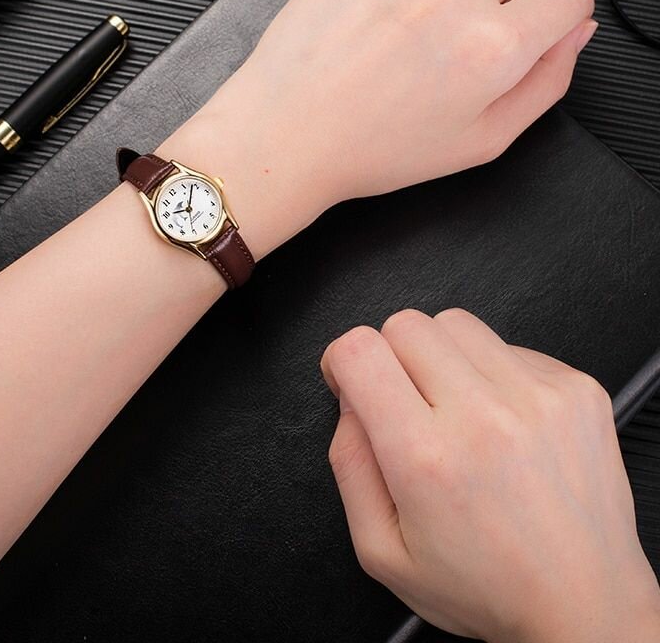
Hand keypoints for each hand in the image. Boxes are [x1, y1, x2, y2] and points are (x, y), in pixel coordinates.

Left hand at [158, 0, 595, 258]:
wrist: (284, 135)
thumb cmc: (368, 149)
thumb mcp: (479, 142)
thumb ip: (545, 83)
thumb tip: (572, 33)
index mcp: (490, 49)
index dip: (558, 13)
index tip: (538, 25)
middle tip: (477, 31)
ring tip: (420, 33)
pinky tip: (380, 22)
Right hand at [320, 309, 659, 642]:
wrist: (586, 606)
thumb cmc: (488, 587)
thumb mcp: (382, 550)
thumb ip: (348, 465)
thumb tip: (349, 400)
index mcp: (425, 458)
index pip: (360, 351)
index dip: (342, 358)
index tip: (350, 379)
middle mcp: (484, 417)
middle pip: (405, 324)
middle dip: (389, 356)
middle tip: (406, 402)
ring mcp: (537, 396)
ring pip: (456, 322)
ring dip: (441, 356)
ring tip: (456, 408)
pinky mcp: (575, 388)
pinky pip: (507, 344)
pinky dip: (491, 372)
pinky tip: (500, 419)